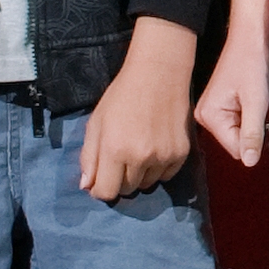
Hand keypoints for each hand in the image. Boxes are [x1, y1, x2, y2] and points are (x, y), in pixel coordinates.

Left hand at [82, 19, 195, 202]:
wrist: (159, 75)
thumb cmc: (121, 96)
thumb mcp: (96, 122)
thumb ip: (88, 156)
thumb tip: (87, 186)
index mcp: (114, 149)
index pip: (106, 193)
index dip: (99, 190)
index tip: (100, 180)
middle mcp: (140, 157)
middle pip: (127, 190)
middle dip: (119, 180)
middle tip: (119, 159)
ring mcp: (163, 157)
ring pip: (147, 184)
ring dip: (139, 175)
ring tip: (138, 151)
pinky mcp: (181, 153)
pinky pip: (166, 176)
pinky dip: (158, 169)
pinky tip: (154, 148)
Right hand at [196, 33, 268, 166]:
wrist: (252, 36)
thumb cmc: (253, 62)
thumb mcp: (257, 101)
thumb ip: (252, 134)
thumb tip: (250, 163)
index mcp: (209, 117)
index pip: (235, 149)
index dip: (254, 139)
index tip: (261, 117)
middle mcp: (205, 116)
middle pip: (235, 143)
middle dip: (252, 130)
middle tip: (257, 104)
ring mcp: (212, 111)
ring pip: (238, 133)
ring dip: (251, 122)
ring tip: (253, 98)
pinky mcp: (220, 105)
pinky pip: (238, 123)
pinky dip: (249, 115)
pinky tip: (250, 97)